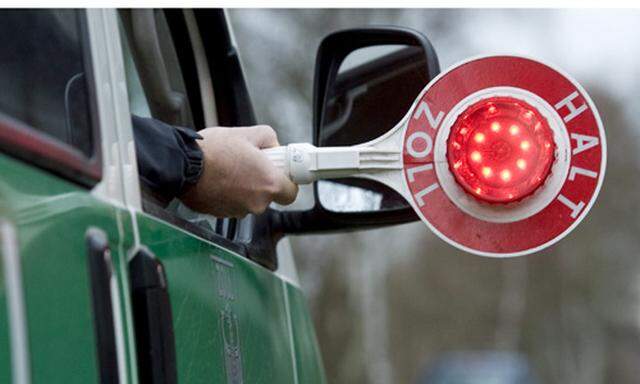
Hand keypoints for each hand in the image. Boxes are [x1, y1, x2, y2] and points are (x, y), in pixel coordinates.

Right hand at [180, 125, 297, 217]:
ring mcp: (238, 211)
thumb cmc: (212, 150)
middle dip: (261, 182)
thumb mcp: (247, 133)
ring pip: (249, 201)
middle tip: (250, 166)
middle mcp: (256, 203)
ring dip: (243, 188)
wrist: (181, 164)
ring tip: (229, 169)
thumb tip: (273, 146)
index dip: (287, 182)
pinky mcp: (221, 215)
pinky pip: (232, 204)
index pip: (291, 193)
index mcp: (268, 183)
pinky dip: (228, 194)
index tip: (281, 174)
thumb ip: (269, 139)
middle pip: (268, 196)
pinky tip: (218, 179)